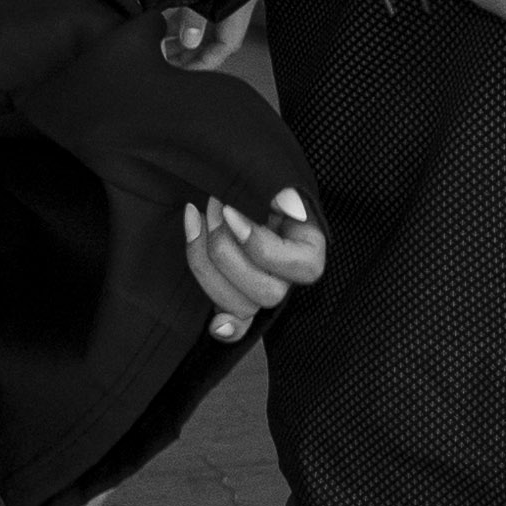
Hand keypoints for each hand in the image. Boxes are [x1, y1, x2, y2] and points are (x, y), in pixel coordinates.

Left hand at [184, 191, 326, 341]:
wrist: (239, 180)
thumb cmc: (261, 179)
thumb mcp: (276, 179)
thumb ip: (283, 191)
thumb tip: (287, 203)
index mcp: (309, 249)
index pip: (302, 268)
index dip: (259, 245)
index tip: (230, 211)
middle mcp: (289, 277)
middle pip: (268, 294)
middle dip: (227, 251)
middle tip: (211, 209)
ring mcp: (262, 290)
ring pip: (242, 307)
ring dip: (208, 265)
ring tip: (195, 218)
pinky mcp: (237, 296)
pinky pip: (236, 326)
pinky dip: (225, 327)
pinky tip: (214, 323)